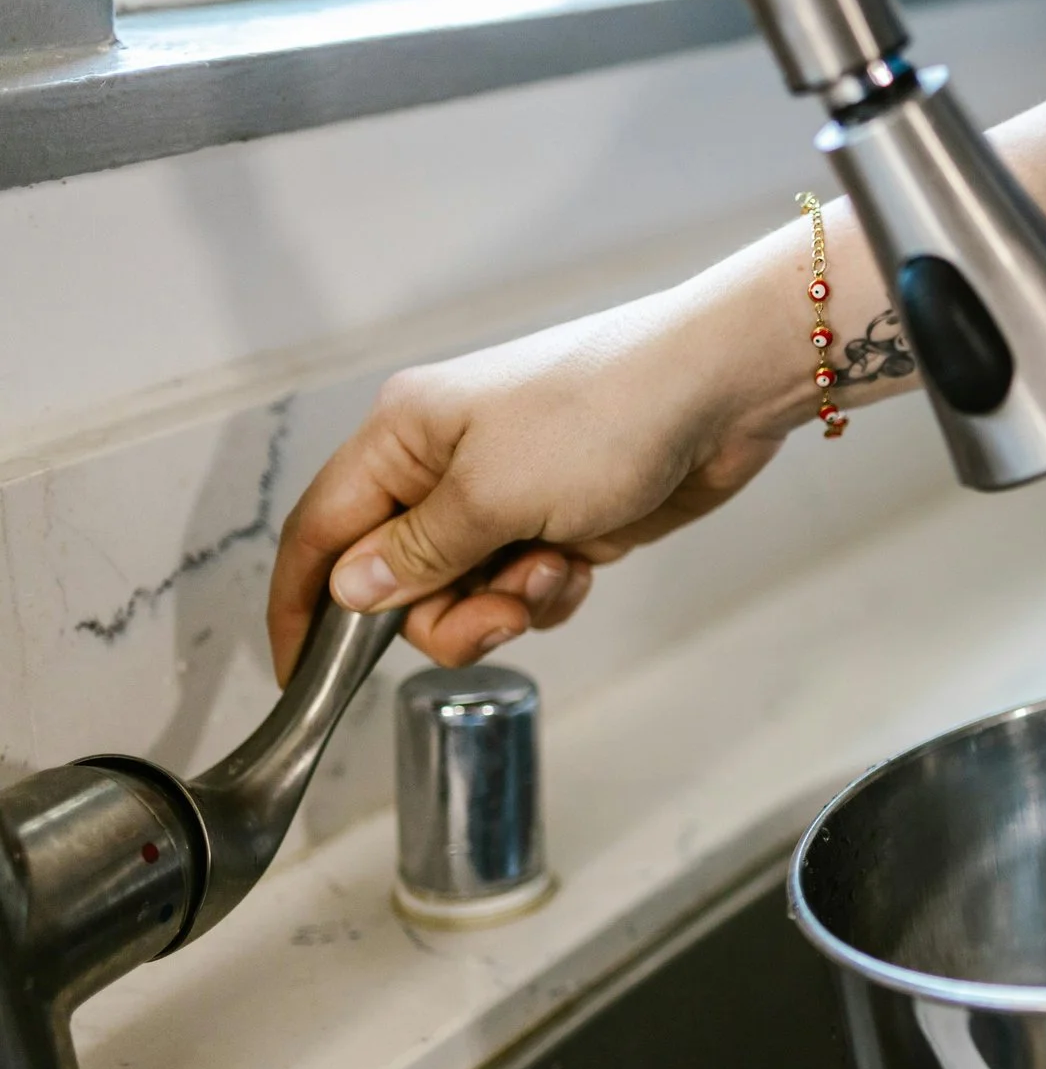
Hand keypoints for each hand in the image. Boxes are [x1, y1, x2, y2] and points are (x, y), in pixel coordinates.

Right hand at [268, 238, 830, 679]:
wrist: (720, 392)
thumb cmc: (604, 413)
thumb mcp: (493, 493)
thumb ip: (418, 552)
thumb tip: (351, 590)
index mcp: (403, 436)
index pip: (321, 531)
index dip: (304, 605)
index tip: (302, 676)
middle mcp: (444, 464)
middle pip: (398, 579)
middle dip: (444, 615)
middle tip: (500, 615)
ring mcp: (507, 494)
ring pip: (466, 592)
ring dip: (506, 604)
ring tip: (555, 570)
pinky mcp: (561, 519)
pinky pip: (524, 586)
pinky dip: (548, 593)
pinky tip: (583, 567)